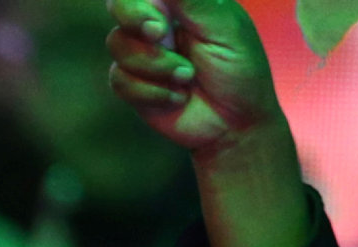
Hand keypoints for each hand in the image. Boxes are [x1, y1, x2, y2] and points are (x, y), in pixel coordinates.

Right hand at [106, 0, 308, 246]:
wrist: (234, 123)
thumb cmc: (239, 69)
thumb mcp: (223, 26)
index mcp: (183, 2)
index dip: (139, 1)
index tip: (159, 18)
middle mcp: (159, 23)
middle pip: (120, 6)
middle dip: (136, 21)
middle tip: (161, 35)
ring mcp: (143, 54)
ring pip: (118, 45)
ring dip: (155, 66)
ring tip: (188, 78)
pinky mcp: (132, 84)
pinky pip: (119, 79)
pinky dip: (150, 91)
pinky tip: (177, 97)